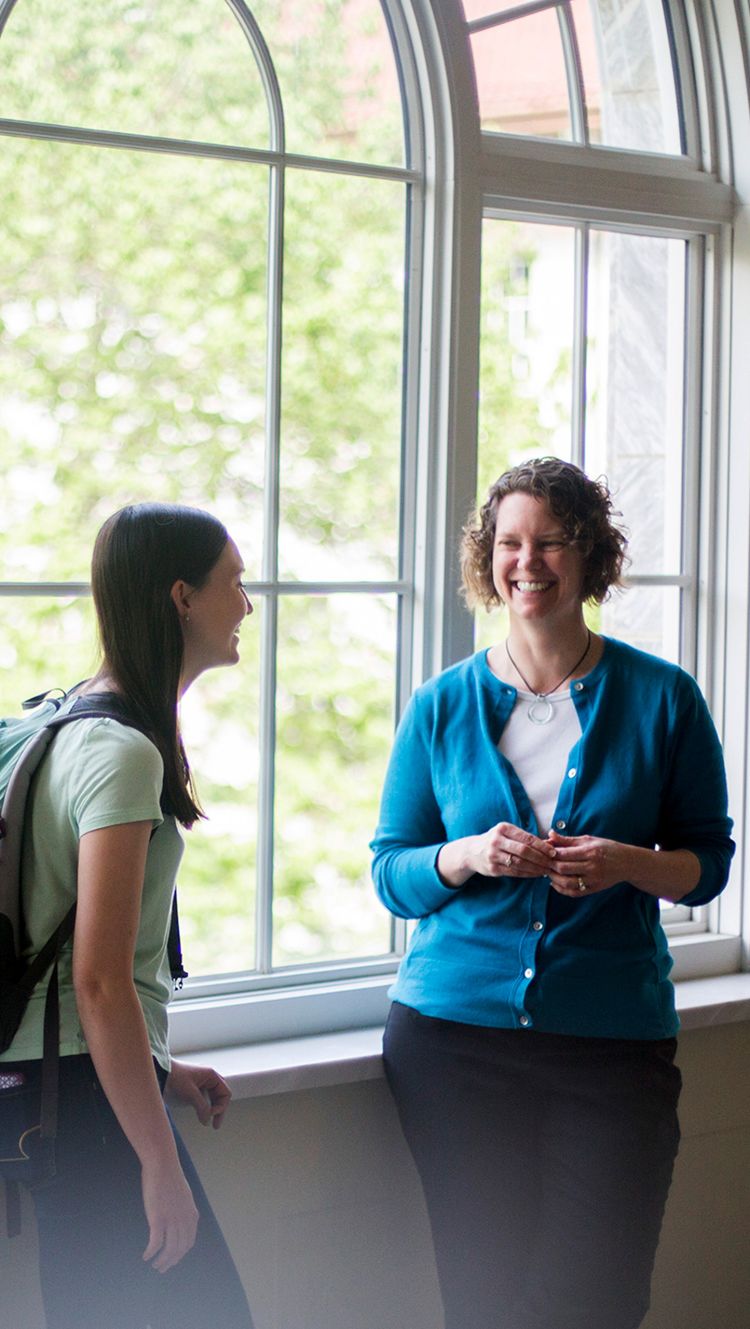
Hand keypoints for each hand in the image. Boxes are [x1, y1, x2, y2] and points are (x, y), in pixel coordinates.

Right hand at [141, 1156, 198, 1272]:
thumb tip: (179, 1220)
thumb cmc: (170, 1177)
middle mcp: (184, 1220)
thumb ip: (183, 1210)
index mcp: (192, 1215)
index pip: (189, 1242)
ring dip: (161, 1261)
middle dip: (171, 1262)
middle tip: (162, 1269)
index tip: (173, 1260)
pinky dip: (150, 1253)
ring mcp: (172, 1220)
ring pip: (168, 1250)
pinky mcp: (158, 1219)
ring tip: (154, 1265)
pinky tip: (145, 1257)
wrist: (162, 1165)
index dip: (181, 1254)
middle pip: (179, 1249)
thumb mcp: (183, 1196)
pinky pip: (155, 1243)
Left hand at [165, 1061, 231, 1129]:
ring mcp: (201, 1085)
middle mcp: (208, 1079)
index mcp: (211, 1075)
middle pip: (220, 1096)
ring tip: (209, 1122)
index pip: (225, 1093)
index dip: (221, 1106)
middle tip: (216, 1125)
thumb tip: (207, 1121)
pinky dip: (204, 1109)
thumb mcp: (191, 1093)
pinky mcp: (193, 1090)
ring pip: (212, 1099)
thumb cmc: (175, 1077)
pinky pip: (204, 1100)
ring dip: (211, 1110)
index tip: (211, 1114)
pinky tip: (201, 1116)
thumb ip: (201, 1107)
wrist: (159, 1073)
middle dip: (219, 1110)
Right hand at [470, 822, 557, 878]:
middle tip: (552, 863)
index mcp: (503, 828)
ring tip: (546, 870)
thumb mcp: (506, 833)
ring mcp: (493, 855)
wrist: (472, 852)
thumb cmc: (496, 840)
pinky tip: (536, 874)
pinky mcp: (492, 868)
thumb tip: (550, 844)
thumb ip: (525, 837)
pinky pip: (514, 872)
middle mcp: (496, 841)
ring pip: (520, 863)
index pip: (527, 838)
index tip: (554, 852)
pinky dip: (527, 874)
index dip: (542, 846)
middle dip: (541, 858)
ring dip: (536, 868)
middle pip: (524, 851)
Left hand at [545, 830, 631, 896]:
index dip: (550, 853)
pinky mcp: (594, 889)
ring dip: (553, 878)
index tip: (544, 850)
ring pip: (567, 882)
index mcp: (590, 851)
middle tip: (544, 861)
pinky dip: (561, 889)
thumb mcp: (589, 840)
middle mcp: (592, 867)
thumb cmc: (607, 848)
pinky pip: (574, 892)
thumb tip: (550, 834)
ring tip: (548, 871)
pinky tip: (555, 882)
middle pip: (563, 868)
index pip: (564, 854)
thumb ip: (568, 840)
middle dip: (550, 865)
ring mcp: (594, 880)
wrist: (627, 863)